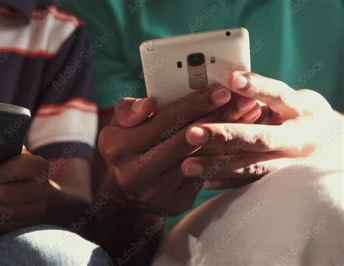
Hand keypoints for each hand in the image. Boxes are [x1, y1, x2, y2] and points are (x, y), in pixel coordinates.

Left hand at [0, 149, 48, 230]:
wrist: (41, 192)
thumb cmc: (21, 169)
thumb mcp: (17, 156)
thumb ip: (3, 156)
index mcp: (39, 167)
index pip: (18, 169)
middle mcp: (42, 189)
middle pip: (7, 194)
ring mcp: (36, 209)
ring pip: (2, 211)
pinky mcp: (27, 223)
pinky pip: (3, 223)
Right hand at [98, 85, 259, 215]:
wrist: (123, 194)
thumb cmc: (124, 150)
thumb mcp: (115, 127)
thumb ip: (128, 110)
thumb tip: (151, 103)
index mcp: (120, 147)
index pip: (164, 121)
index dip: (195, 105)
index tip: (220, 91)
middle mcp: (136, 172)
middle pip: (186, 140)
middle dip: (218, 118)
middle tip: (244, 101)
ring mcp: (156, 191)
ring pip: (199, 160)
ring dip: (226, 137)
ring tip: (247, 118)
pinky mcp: (174, 203)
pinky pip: (203, 176)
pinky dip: (221, 157)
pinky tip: (237, 142)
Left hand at [182, 71, 342, 188]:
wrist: (336, 150)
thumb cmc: (302, 117)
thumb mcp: (293, 102)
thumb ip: (263, 96)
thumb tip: (224, 82)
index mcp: (302, 111)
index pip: (278, 95)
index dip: (256, 87)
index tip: (231, 79)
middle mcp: (299, 139)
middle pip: (260, 137)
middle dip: (224, 135)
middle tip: (192, 133)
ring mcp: (292, 164)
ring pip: (253, 166)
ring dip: (218, 166)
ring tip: (188, 166)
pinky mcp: (283, 183)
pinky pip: (252, 184)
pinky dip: (227, 182)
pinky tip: (204, 181)